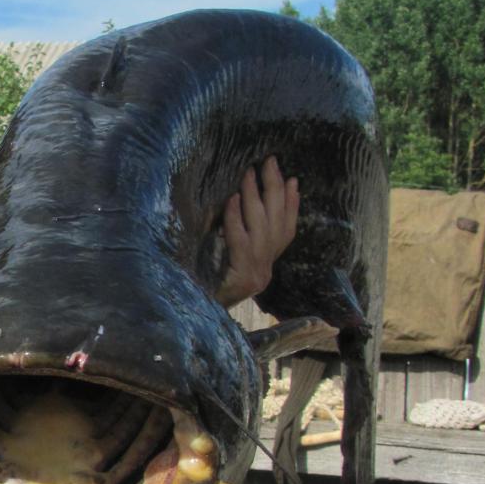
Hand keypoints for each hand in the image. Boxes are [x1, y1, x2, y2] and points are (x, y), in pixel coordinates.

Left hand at [215, 156, 298, 306]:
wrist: (192, 321)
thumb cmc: (202, 287)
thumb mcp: (224, 260)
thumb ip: (239, 238)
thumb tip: (240, 200)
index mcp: (265, 268)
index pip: (287, 231)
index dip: (292, 204)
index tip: (291, 179)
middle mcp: (265, 272)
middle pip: (277, 224)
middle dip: (275, 189)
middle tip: (269, 162)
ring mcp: (255, 276)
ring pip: (262, 228)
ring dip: (256, 196)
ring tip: (249, 173)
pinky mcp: (241, 278)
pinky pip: (240, 242)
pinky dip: (237, 218)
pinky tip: (232, 199)